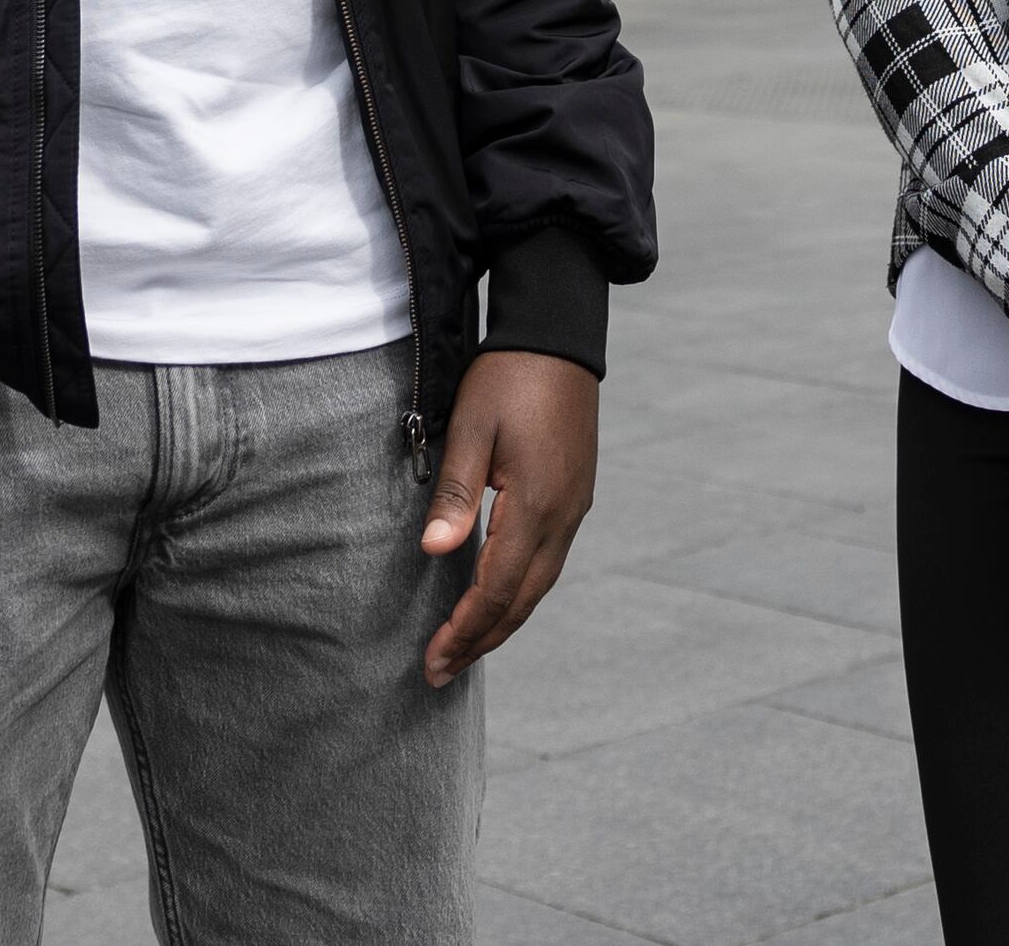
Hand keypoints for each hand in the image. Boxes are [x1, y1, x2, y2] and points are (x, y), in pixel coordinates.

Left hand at [418, 349, 598, 687]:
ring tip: (467, 647)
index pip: (496, 590)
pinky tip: (498, 596)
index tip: (433, 661)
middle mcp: (563, 516)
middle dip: (482, 640)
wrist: (559, 337)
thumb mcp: (471, 429)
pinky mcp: (575, 495)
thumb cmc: (507, 377)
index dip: (464, 631)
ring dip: (502, 621)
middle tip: (441, 672)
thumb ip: (455, 494)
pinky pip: (548, 561)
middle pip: (522, 601)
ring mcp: (575, 507)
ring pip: (539, 585)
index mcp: (536, 505)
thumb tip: (435, 552)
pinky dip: (520, 591)